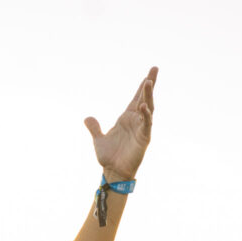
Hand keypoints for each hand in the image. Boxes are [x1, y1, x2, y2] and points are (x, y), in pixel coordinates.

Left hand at [84, 67, 156, 181]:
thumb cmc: (109, 157)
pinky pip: (146, 124)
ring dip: (149, 95)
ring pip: (148, 108)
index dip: (141, 87)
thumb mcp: (99, 139)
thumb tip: (87, 118)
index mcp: (126, 118)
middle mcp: (136, 121)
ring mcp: (141, 128)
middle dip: (149, 84)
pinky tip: (143, 106)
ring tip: (148, 81)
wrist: (113, 172)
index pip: (136, 98)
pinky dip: (146, 115)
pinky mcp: (144, 138)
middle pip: (145, 98)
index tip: (148, 74)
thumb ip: (95, 128)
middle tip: (154, 68)